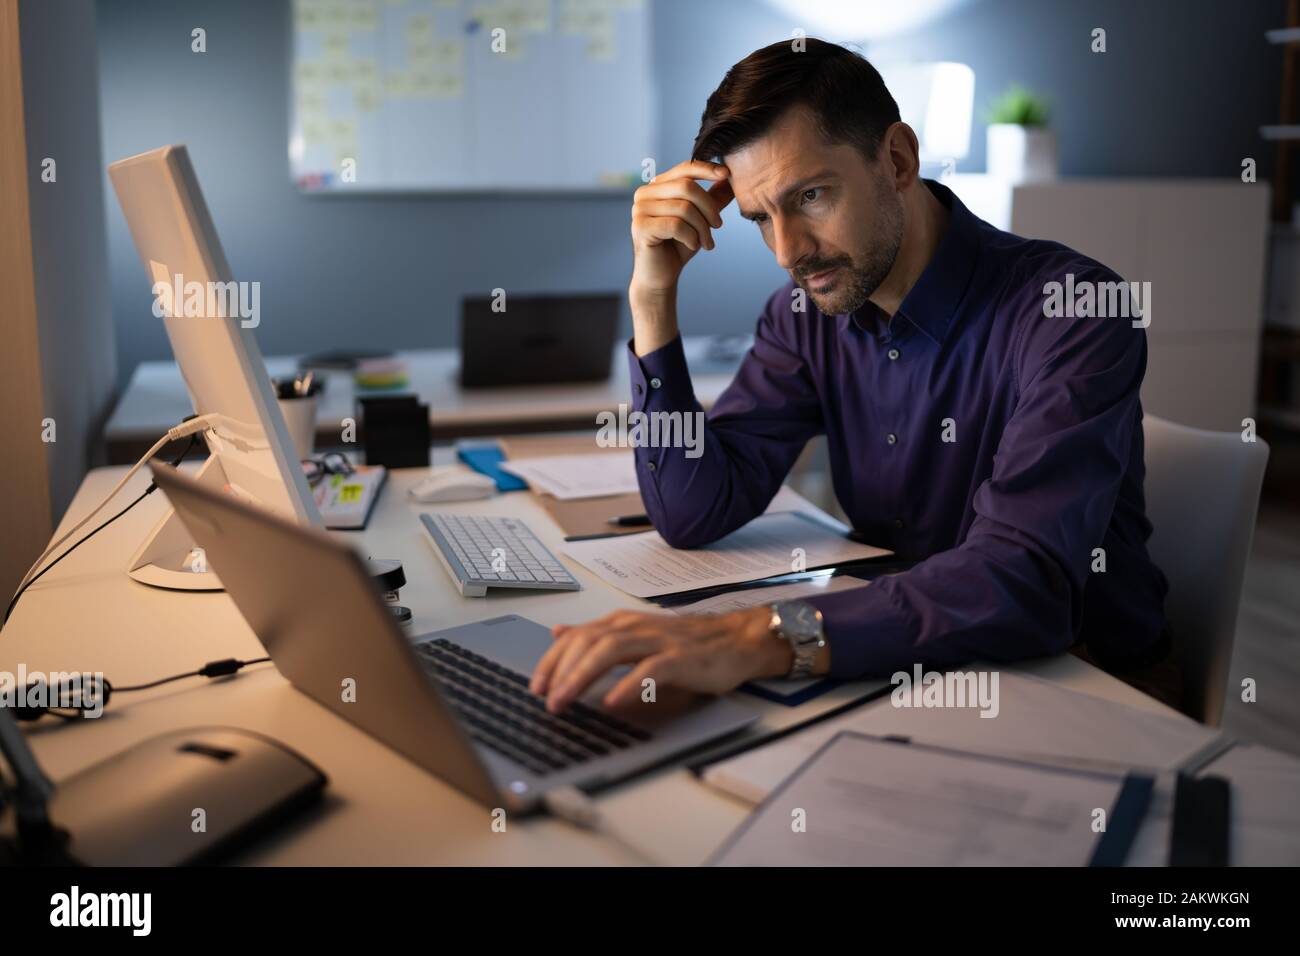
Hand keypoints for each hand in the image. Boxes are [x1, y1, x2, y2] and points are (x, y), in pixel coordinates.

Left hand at [528, 607, 787, 713]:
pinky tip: (612, 701)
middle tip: (545, 699)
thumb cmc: (687, 644)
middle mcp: (635, 626)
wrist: (736, 640)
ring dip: (582, 676)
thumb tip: (558, 632)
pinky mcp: (681, 658)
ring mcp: (658, 641)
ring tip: (565, 700)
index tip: (535, 686)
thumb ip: (598, 635)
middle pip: (587, 642)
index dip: (551, 660)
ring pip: (610, 651)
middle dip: (561, 670)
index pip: (576, 636)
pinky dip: (628, 685)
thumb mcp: (635, 635)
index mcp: (622, 623)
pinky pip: (650, 670)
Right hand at [629, 160, 734, 299]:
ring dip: (702, 228)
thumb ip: (712, 198)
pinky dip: (691, 237)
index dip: (706, 169)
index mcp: (657, 186)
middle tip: (718, 226)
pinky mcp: (641, 227)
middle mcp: (644, 194)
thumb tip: (729, 178)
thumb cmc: (678, 246)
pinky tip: (692, 246)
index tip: (727, 174)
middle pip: (687, 187)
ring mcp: (640, 209)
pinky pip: (676, 225)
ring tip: (707, 242)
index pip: (684, 168)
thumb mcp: (700, 219)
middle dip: (709, 208)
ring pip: (684, 208)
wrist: (661, 275)